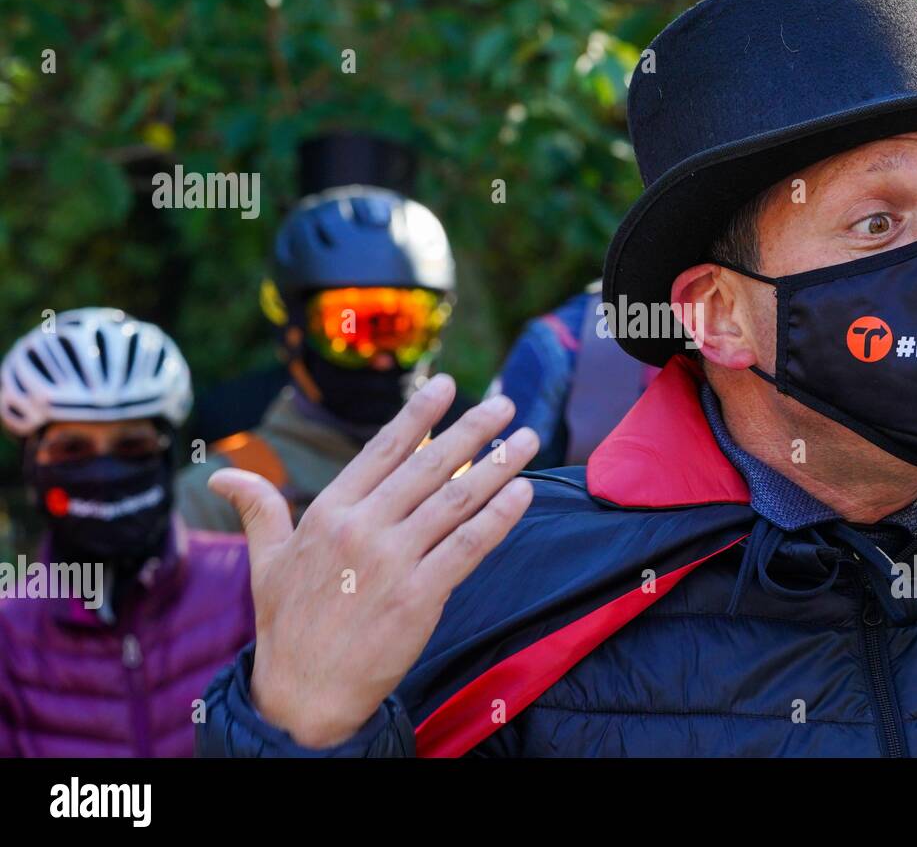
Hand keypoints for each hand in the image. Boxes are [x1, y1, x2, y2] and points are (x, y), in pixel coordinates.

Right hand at [208, 375, 537, 747]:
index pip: (384, 449)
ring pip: (456, 500)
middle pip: (430, 465)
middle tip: (507, 403)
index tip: (450, 384)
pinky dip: (499, 517)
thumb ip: (258, 509)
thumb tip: (223, 474)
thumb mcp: (265, 562)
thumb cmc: (286, 627)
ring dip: (499, 466)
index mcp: (328, 512)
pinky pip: (468, 546)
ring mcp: (392, 561)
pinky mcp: (420, 596)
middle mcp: (363, 528)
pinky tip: (524, 493)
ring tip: (529, 439)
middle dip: (473, 429)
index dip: (420, 414)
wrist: (302, 696)